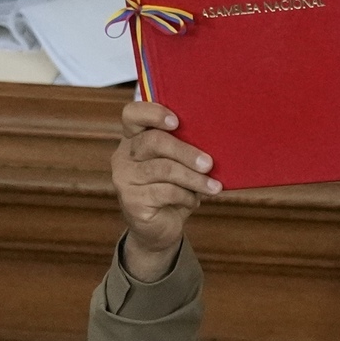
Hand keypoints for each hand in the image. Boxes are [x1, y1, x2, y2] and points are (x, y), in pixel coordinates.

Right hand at [113, 100, 216, 279]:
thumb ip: (185, 146)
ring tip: (213, 187)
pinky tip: (193, 201)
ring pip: (163, 168)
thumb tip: (216, 139)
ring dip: (193, 178)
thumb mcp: (179, 164)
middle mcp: (124, 155)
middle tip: (209, 163)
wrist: (160, 227)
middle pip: (153, 141)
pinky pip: (165, 192)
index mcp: (134, 138)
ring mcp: (124, 178)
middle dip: (186, 151)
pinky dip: (186, 196)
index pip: (132, 114)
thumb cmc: (173, 188)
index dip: (153, 113)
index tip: (177, 121)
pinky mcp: (131, 201)